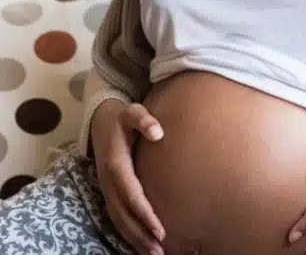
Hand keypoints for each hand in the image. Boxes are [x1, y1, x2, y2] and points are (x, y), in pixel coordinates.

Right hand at [92, 100, 165, 254]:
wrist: (99, 119)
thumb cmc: (121, 116)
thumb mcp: (131, 111)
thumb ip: (143, 119)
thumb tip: (158, 132)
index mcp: (115, 163)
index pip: (131, 194)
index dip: (145, 214)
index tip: (161, 230)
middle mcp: (108, 180)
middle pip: (123, 214)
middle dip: (140, 235)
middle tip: (160, 251)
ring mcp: (106, 188)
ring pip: (118, 219)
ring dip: (134, 239)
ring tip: (153, 254)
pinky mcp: (108, 191)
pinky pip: (116, 217)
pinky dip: (127, 233)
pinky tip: (141, 245)